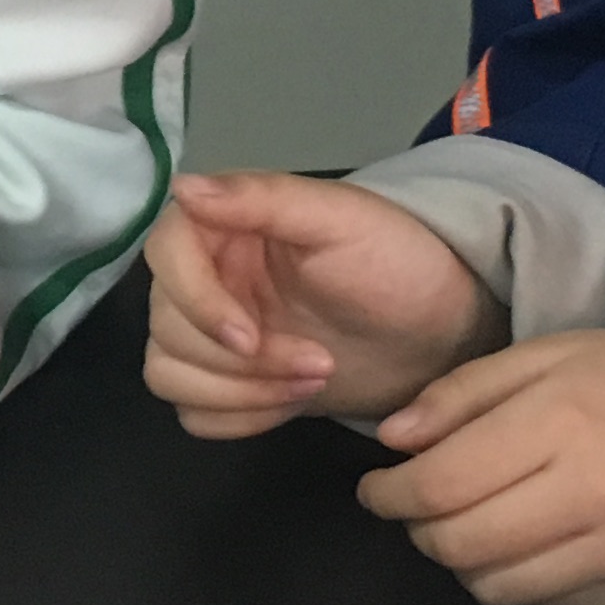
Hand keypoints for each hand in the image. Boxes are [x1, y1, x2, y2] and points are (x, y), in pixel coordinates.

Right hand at [143, 172, 504, 440]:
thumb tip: (182, 187)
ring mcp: (213, 334)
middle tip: (319, 363)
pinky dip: (237, 417)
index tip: (250, 336)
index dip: (197, 302)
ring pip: (169, 374)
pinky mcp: (229, 383)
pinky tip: (291, 401)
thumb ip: (263, 197)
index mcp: (225, 225)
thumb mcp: (341, 219)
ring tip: (312, 382)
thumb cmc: (398, 263)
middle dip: (239, 361)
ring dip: (237, 392)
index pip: (165, 253)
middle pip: (165, 326)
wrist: (440, 331)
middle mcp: (206, 276)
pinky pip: (193, 412)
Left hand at [361, 330, 604, 604]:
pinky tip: (525, 547)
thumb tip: (391, 442)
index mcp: (561, 424)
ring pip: (498, 589)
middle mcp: (593, 495)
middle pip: (460, 545)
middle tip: (419, 509)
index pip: (441, 484)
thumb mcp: (545, 356)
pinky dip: (519, 584)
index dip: (390, 494)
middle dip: (420, 531)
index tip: (378, 488)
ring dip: (464, 564)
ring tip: (470, 528)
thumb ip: (461, 394)